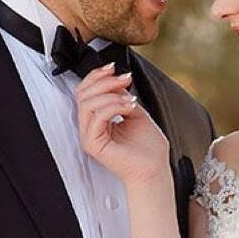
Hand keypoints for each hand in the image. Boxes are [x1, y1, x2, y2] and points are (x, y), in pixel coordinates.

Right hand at [74, 68, 170, 188]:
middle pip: (83, 93)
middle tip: (125, 80)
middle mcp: (90, 127)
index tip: (114, 68)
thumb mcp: (136, 112)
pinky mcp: (92, 144)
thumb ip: (122, 97)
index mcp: (97, 120)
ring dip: (111, 94)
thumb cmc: (148, 148)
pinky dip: (114, 106)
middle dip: (105, 81)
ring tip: (130, 100)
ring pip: (87, 103)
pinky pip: (96, 116)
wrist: (155, 169)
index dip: (97, 76)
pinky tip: (129, 108)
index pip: (86, 91)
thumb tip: (116, 81)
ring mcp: (89, 136)